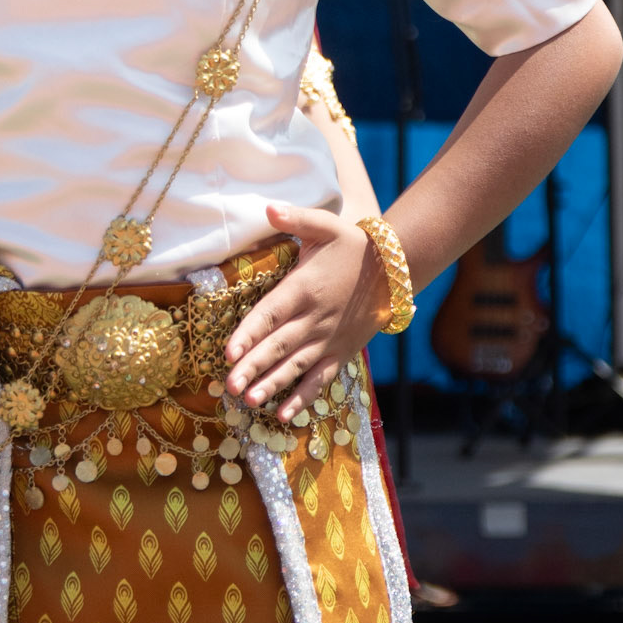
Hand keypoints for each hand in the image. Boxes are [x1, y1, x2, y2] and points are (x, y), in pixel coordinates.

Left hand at [223, 203, 393, 420]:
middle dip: (253, 367)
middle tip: (229, 386)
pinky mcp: (340, 353)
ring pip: (296, 367)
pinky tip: (283, 415)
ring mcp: (328, 340)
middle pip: (278, 346)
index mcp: (304, 288)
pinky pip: (320, 379)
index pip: (270, 314)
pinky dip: (303, 398)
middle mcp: (314, 318)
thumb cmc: (352, 246)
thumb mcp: (325, 225)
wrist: (395, 271)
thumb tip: (266, 208)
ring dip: (272, 385)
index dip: (249, 333)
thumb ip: (296, 218)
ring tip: (249, 401)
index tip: (228, 352)